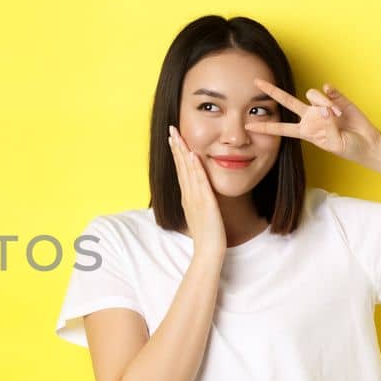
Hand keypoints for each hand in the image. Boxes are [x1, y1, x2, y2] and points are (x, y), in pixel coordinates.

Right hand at [168, 125, 225, 255]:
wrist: (208, 251)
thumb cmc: (207, 236)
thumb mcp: (201, 215)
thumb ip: (199, 203)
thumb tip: (199, 196)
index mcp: (188, 197)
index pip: (181, 170)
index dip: (177, 154)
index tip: (173, 139)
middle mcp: (188, 195)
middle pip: (180, 166)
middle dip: (176, 147)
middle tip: (171, 129)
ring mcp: (195, 198)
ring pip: (187, 170)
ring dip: (182, 152)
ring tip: (178, 136)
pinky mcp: (205, 202)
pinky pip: (199, 181)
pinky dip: (195, 167)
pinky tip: (193, 154)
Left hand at [245, 78, 380, 163]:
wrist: (367, 142)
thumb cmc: (348, 148)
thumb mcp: (334, 143)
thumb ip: (327, 127)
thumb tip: (323, 110)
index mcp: (305, 131)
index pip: (281, 128)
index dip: (265, 128)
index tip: (247, 126)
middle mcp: (310, 116)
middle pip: (286, 101)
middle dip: (272, 91)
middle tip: (257, 82)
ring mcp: (321, 106)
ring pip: (312, 95)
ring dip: (323, 104)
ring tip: (336, 116)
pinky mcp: (335, 98)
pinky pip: (327, 91)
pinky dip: (332, 96)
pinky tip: (337, 104)